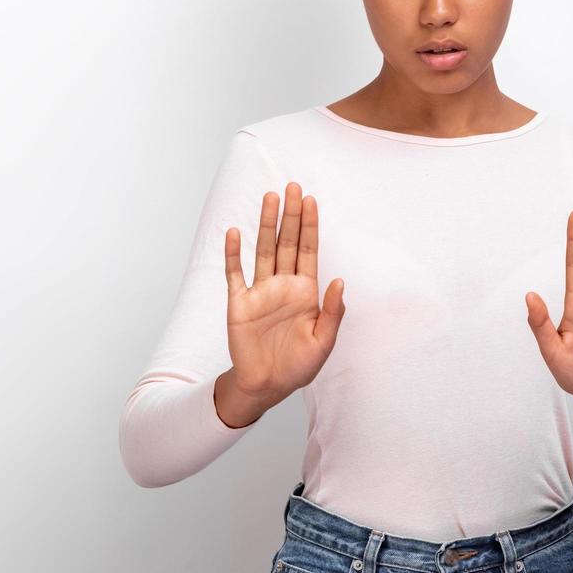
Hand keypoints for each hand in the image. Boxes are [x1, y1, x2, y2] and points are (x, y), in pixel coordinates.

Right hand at [221, 182, 345, 418]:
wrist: (266, 385)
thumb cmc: (298, 366)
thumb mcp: (324, 343)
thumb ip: (332, 312)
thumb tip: (340, 280)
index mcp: (306, 292)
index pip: (309, 250)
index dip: (310, 225)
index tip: (310, 200)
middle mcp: (283, 285)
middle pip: (287, 242)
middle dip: (290, 215)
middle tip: (291, 187)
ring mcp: (260, 291)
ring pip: (263, 250)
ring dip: (265, 225)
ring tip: (269, 198)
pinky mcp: (239, 303)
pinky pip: (235, 274)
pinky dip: (233, 254)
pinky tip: (234, 233)